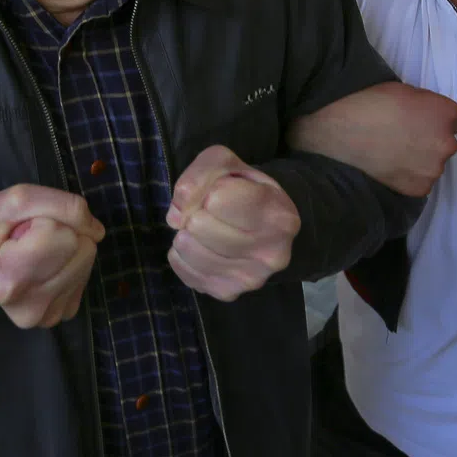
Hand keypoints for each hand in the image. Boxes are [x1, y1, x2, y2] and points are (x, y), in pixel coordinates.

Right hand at [0, 184, 104, 328]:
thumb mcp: (18, 199)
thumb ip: (62, 204)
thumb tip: (97, 231)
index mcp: (10, 279)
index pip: (65, 237)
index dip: (49, 220)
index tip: (25, 228)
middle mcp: (31, 307)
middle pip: (83, 249)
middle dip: (63, 232)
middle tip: (34, 238)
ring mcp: (48, 316)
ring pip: (89, 261)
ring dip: (68, 248)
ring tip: (39, 252)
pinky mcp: (62, 314)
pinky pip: (85, 276)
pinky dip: (70, 264)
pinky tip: (47, 265)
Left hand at [166, 146, 300, 300]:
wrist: (264, 225)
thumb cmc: (244, 189)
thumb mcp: (227, 164)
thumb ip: (200, 174)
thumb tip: (177, 216)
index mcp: (278, 215)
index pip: (217, 197)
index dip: (210, 189)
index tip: (221, 192)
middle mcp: (272, 253)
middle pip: (199, 224)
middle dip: (196, 211)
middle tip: (210, 211)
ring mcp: (251, 279)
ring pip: (188, 248)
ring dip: (186, 232)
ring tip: (203, 228)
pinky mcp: (228, 293)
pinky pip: (183, 270)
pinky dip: (181, 255)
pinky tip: (198, 246)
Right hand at [288, 82, 456, 197]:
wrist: (339, 132)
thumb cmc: (367, 104)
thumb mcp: (402, 91)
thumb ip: (423, 105)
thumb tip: (425, 116)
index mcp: (445, 113)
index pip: (456, 121)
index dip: (435, 121)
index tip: (419, 122)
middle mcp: (447, 143)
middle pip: (444, 143)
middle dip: (428, 140)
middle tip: (400, 138)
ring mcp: (433, 169)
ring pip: (431, 164)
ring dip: (418, 160)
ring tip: (390, 153)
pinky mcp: (419, 188)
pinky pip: (418, 181)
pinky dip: (406, 176)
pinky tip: (387, 167)